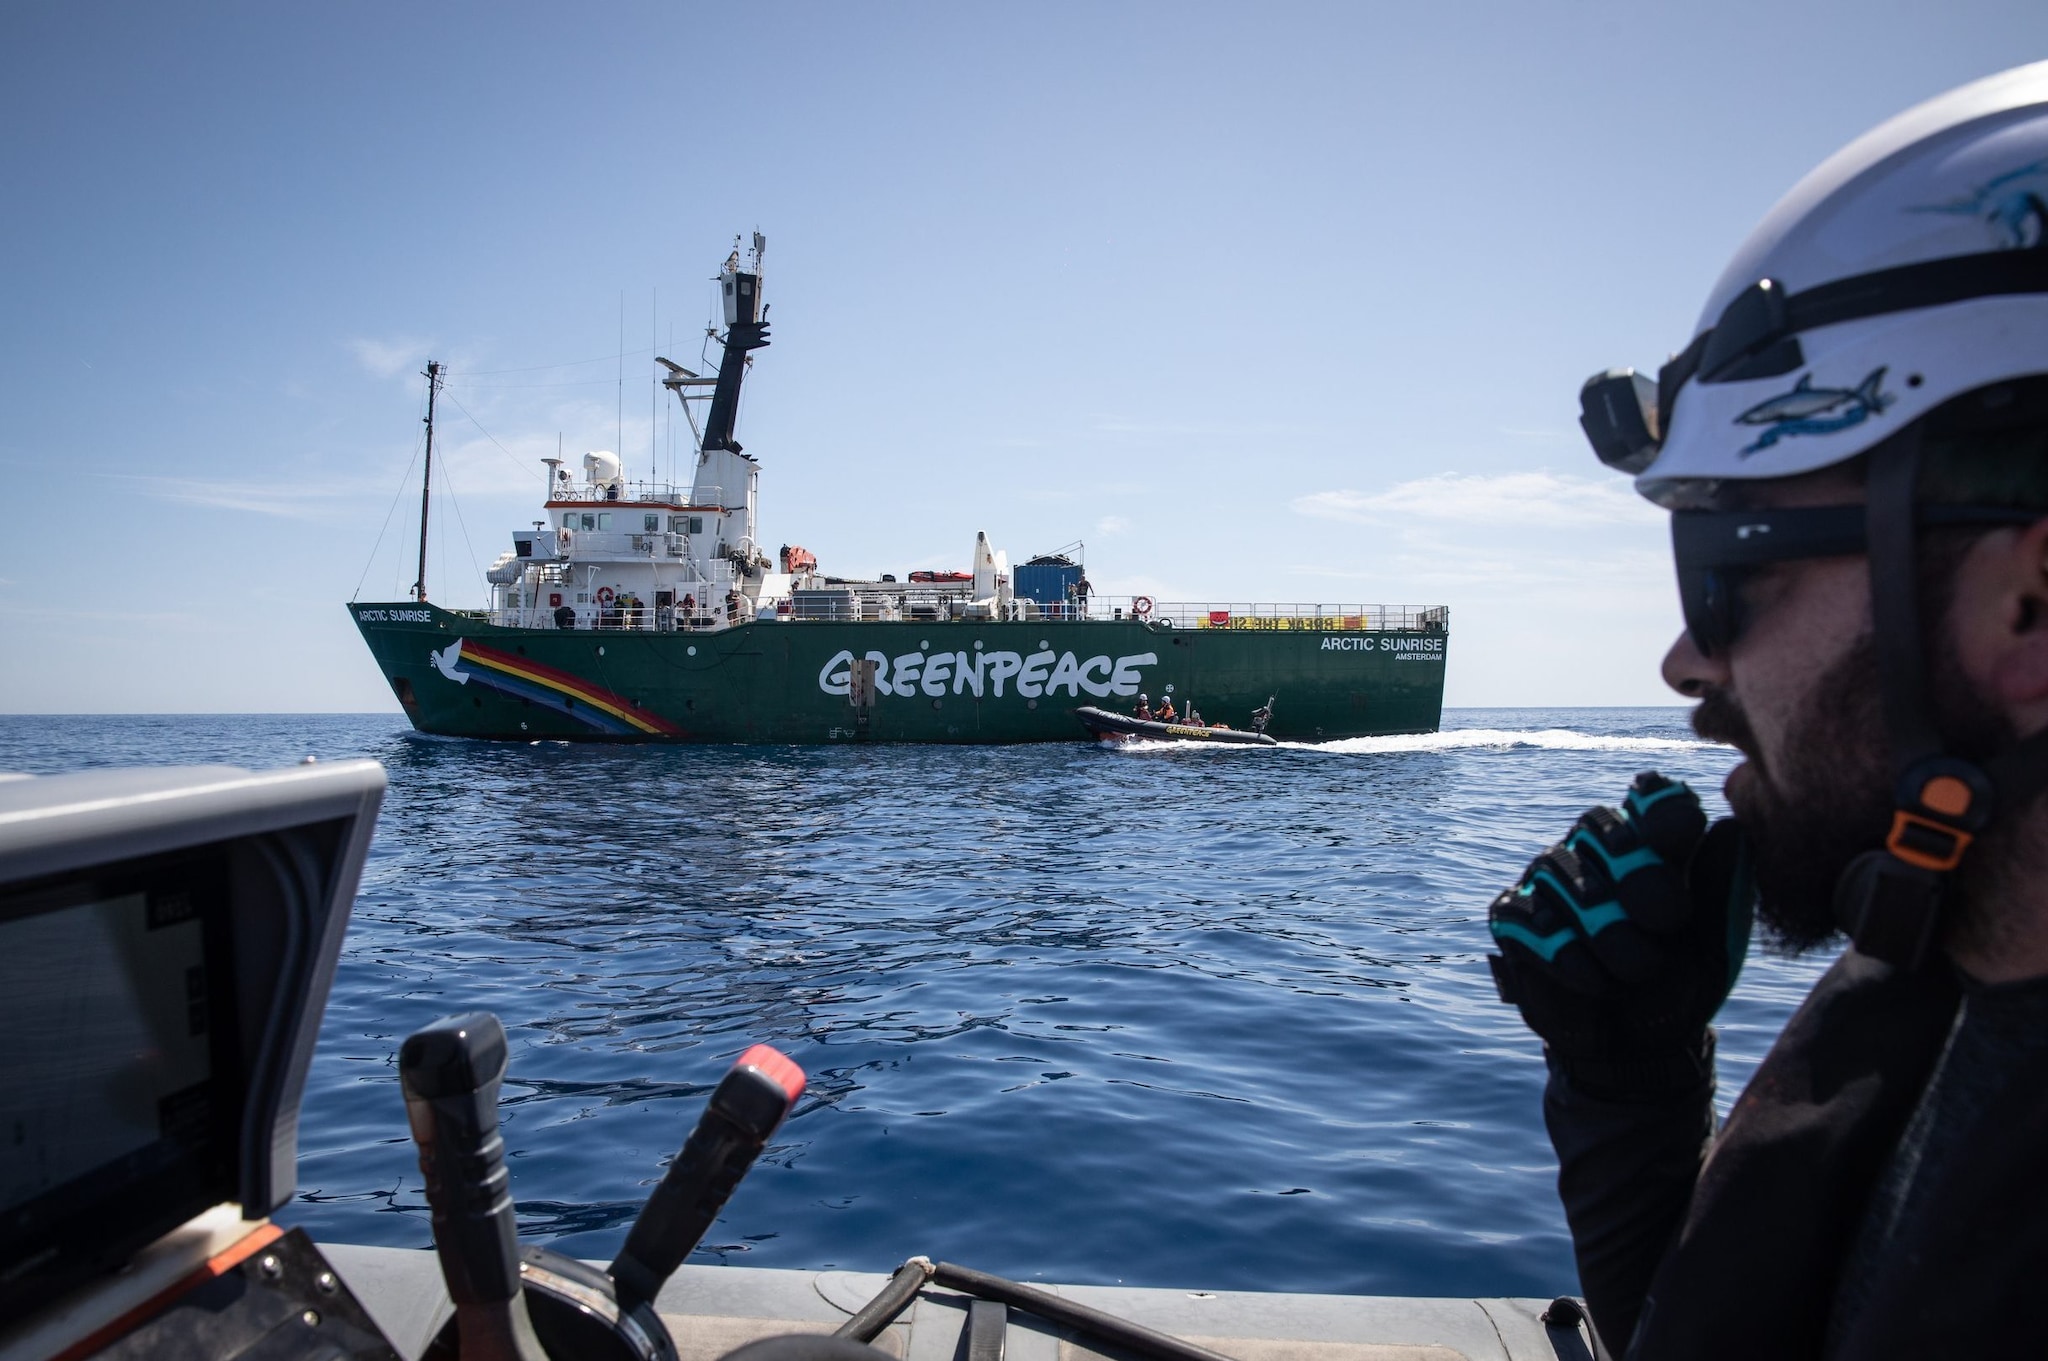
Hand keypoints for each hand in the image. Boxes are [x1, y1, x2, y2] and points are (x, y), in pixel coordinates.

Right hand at [1487, 772, 1755, 1099]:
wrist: (1640, 1046)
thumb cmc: (1682, 981)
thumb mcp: (1717, 940)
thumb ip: (1724, 885)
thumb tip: (1731, 826)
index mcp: (1652, 842)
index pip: (1651, 796)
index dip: (1660, 810)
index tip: (1678, 837)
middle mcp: (1594, 848)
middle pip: (1600, 826)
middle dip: (1640, 878)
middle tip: (1667, 923)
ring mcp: (1547, 879)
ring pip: (1564, 877)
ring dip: (1610, 935)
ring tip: (1635, 974)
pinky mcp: (1512, 916)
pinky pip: (1529, 919)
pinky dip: (1569, 958)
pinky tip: (1596, 985)